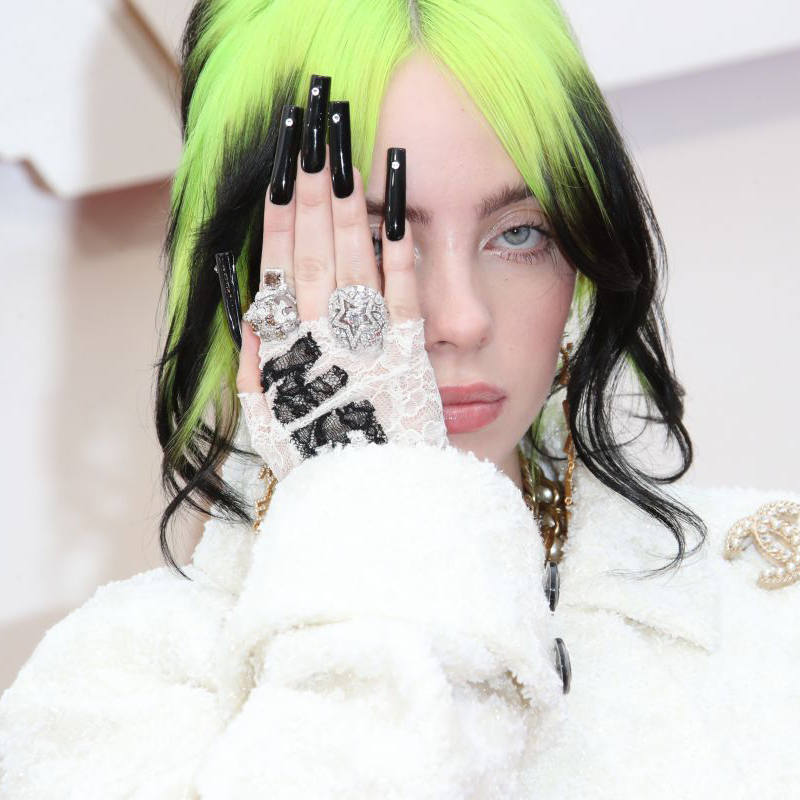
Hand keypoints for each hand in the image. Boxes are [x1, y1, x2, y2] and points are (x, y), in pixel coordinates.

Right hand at [236, 76, 446, 480]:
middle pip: (314, 244)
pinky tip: (400, 203)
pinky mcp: (408, 349)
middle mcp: (322, 332)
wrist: (366, 497)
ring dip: (351, 200)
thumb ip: (251, 357)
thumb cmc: (314, 456)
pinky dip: (401, 244)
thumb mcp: (263, 415)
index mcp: (283, 345)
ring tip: (347, 151)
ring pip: (355, 255)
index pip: (277, 260)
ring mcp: (366, 338)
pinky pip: (404, 287)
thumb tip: (248, 300)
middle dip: (311, 184)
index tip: (279, 164)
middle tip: (312, 130)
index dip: (278, 209)